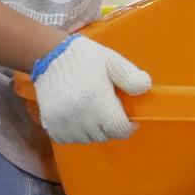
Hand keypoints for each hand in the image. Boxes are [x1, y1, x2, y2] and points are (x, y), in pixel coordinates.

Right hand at [32, 35, 152, 145]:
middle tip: (108, 111)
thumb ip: (130, 76)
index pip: (119, 130)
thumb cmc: (84, 58)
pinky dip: (73, 132)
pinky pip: (65, 138)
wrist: (49, 55)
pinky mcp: (49, 123)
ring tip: (91, 114)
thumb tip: (145, 89)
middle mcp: (80, 116)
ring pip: (85, 139)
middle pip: (103, 136)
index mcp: (98, 101)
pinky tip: (75, 118)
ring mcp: (63, 121)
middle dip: (109, 127)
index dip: (127, 126)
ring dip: (91, 131)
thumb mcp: (112, 61)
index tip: (128, 118)